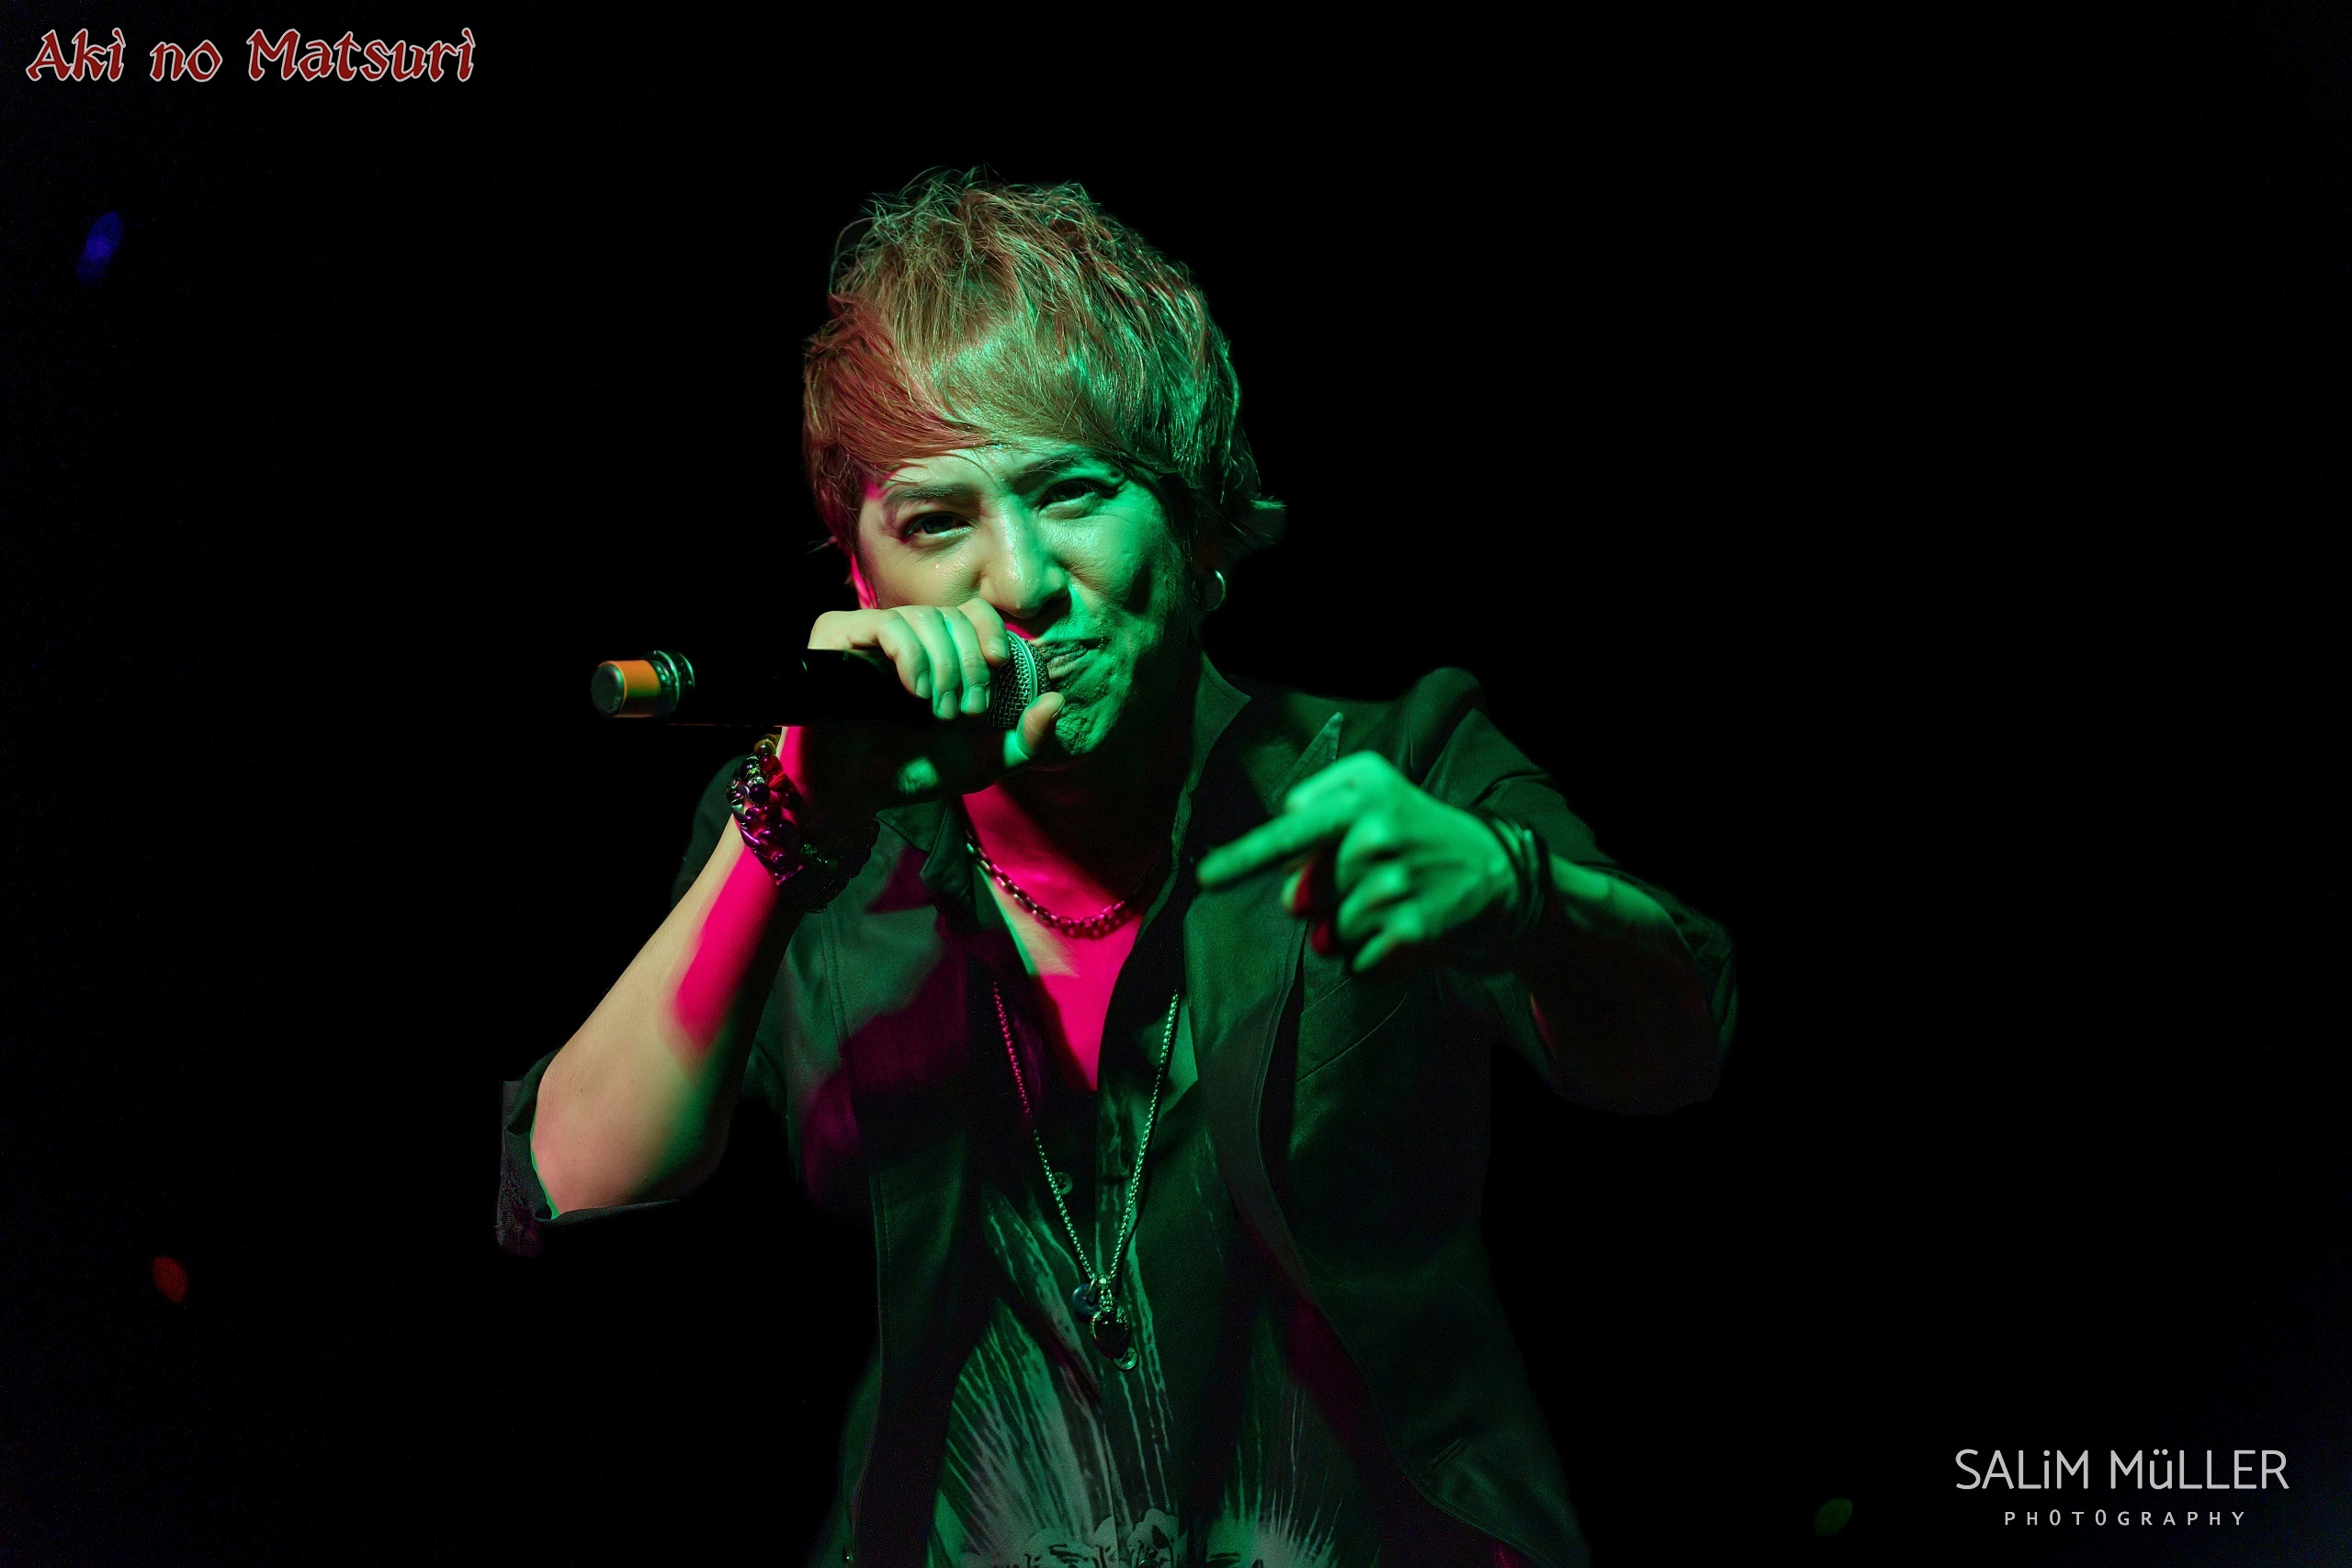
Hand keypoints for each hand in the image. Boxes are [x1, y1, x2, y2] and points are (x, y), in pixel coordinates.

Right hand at [784, 599, 1063, 820]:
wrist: (853, 796)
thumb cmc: (912, 773)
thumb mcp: (982, 762)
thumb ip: (1026, 741)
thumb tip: (1057, 701)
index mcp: (936, 652)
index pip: (971, 611)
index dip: (990, 630)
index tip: (1000, 665)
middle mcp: (902, 635)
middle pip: (952, 616)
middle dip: (969, 665)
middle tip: (962, 712)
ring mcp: (867, 633)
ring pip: (923, 619)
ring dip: (943, 668)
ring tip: (936, 712)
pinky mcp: (835, 636)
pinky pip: (887, 626)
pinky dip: (911, 655)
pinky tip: (914, 690)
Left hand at [1196, 752, 1520, 973]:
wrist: (1492, 866)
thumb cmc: (1412, 823)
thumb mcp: (1370, 782)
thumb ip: (1315, 799)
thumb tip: (1289, 866)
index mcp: (1358, 800)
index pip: (1290, 834)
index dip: (1243, 858)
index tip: (1205, 878)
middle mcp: (1376, 841)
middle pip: (1301, 899)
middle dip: (1317, 900)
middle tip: (1361, 881)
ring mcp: (1394, 890)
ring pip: (1326, 935)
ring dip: (1345, 928)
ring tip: (1387, 902)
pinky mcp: (1412, 932)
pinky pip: (1355, 961)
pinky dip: (1368, 953)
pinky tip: (1400, 926)